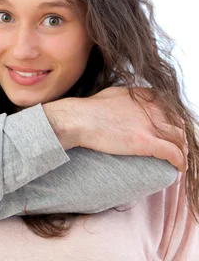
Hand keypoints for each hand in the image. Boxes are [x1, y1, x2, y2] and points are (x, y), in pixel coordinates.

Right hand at [44, 87, 185, 170]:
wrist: (79, 120)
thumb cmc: (88, 109)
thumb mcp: (111, 93)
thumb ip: (125, 97)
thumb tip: (124, 102)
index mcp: (142, 96)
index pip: (167, 106)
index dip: (170, 119)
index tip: (168, 128)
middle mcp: (151, 108)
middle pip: (177, 122)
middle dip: (179, 135)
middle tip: (175, 146)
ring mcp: (150, 125)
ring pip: (180, 138)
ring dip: (182, 149)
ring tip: (179, 159)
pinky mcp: (147, 142)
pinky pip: (174, 153)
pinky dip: (180, 162)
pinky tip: (179, 169)